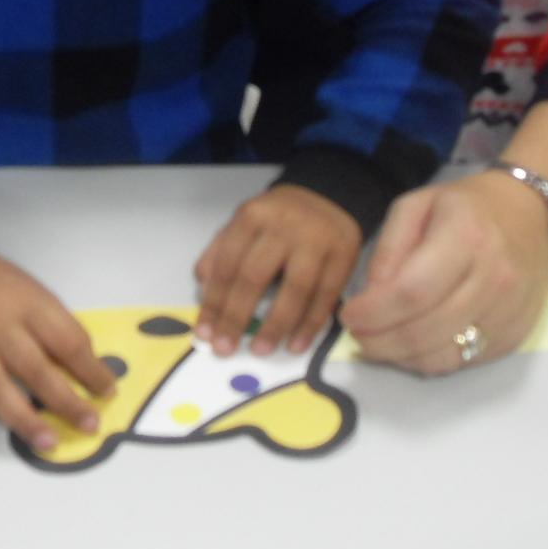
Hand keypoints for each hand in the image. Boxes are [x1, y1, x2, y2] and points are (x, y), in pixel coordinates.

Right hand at [0, 230, 117, 454]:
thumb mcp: (31, 291)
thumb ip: (53, 325)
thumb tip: (85, 367)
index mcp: (28, 305)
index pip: (67, 341)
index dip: (91, 369)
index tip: (107, 392)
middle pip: (36, 369)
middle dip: (66, 401)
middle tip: (90, 425)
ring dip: (24, 419)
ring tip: (48, 443)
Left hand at [193, 183, 362, 356]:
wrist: (328, 198)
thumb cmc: (277, 220)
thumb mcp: (244, 224)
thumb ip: (220, 251)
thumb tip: (203, 286)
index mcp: (252, 217)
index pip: (227, 264)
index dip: (214, 302)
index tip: (205, 332)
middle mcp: (284, 227)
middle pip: (255, 276)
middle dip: (237, 317)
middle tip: (225, 348)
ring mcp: (316, 242)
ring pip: (295, 290)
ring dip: (276, 326)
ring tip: (260, 350)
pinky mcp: (344, 257)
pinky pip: (325, 297)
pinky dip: (310, 325)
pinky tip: (295, 345)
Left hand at [341, 172, 547, 373]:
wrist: (534, 216)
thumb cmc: (468, 207)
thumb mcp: (418, 205)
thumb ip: (390, 248)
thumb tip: (371, 297)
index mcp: (467, 237)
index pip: (412, 291)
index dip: (373, 312)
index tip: (349, 315)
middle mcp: (494, 279)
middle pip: (424, 331)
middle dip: (378, 341)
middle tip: (358, 335)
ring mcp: (509, 312)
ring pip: (441, 357)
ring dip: (399, 357)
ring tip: (380, 341)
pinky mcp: (515, 336)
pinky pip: (463, 362)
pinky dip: (429, 359)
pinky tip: (413, 343)